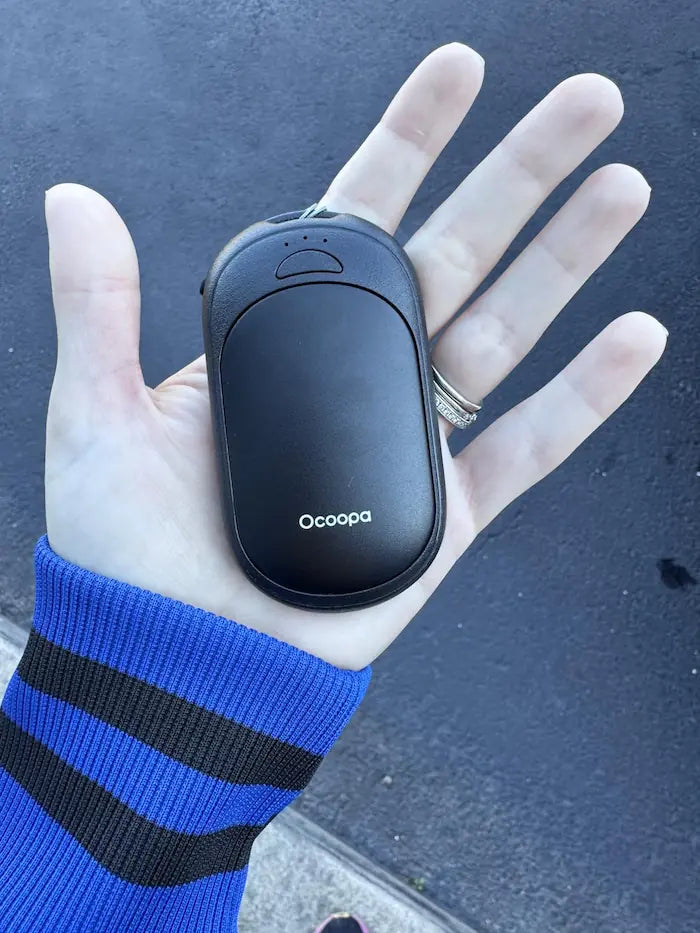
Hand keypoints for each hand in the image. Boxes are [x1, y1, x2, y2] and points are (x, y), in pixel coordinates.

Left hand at [44, 43, 665, 669]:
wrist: (177, 660)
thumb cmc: (125, 553)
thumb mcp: (94, 416)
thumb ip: (96, 306)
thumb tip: (73, 195)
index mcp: (285, 340)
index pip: (357, 217)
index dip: (411, 140)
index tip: (458, 71)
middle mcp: (358, 375)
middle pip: (455, 254)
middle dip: (520, 173)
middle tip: (585, 101)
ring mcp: (411, 439)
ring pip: (505, 331)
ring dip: (568, 260)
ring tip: (623, 186)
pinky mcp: (447, 511)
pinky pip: (527, 445)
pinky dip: (584, 396)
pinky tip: (634, 335)